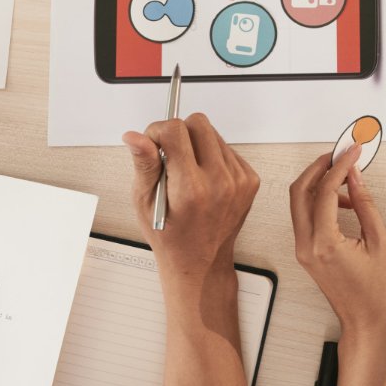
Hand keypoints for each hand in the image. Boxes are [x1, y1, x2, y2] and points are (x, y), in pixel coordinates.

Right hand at [124, 113, 259, 286]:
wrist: (200, 262)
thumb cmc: (170, 236)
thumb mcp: (144, 202)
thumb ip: (144, 164)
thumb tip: (135, 136)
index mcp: (191, 188)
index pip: (175, 130)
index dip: (158, 131)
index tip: (153, 145)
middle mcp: (220, 182)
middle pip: (198, 123)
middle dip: (179, 133)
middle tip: (170, 157)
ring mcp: (239, 181)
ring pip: (214, 134)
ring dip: (197, 145)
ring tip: (187, 173)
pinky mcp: (250, 180)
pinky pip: (227, 149)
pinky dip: (212, 157)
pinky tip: (203, 179)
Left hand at [289, 146, 385, 344]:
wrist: (367, 322)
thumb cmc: (377, 293)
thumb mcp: (380, 242)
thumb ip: (365, 204)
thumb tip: (355, 176)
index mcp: (324, 244)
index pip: (326, 191)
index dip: (340, 165)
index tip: (353, 151)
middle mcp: (306, 246)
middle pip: (300, 191)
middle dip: (319, 167)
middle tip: (340, 154)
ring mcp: (303, 250)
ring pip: (299, 202)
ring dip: (319, 183)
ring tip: (347, 176)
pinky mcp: (306, 253)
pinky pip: (306, 217)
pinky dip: (320, 200)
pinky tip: (344, 200)